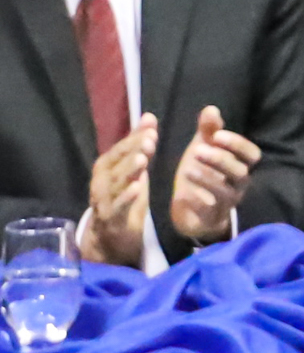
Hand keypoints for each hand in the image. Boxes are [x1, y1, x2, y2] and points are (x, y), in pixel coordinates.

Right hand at [86, 113, 157, 265]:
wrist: (112, 236)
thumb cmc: (125, 197)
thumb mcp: (136, 169)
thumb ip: (140, 144)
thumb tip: (148, 116)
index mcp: (107, 167)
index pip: (120, 149)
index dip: (134, 138)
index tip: (151, 129)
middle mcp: (101, 180)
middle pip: (116, 163)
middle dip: (132, 151)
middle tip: (149, 140)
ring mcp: (103, 200)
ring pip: (116, 183)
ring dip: (129, 171)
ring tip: (143, 159)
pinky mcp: (110, 218)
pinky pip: (118, 206)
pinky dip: (126, 197)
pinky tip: (138, 188)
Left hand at [168, 105, 259, 245]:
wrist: (190, 210)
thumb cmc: (201, 174)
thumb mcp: (203, 149)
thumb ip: (208, 130)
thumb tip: (211, 108)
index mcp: (240, 166)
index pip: (252, 155)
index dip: (237, 144)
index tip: (216, 136)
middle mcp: (238, 185)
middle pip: (241, 172)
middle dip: (220, 160)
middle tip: (197, 151)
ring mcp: (226, 202)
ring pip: (226, 191)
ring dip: (208, 179)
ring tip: (187, 168)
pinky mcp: (211, 217)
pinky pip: (210, 210)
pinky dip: (198, 201)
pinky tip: (184, 193)